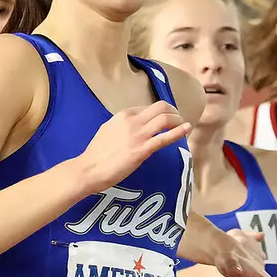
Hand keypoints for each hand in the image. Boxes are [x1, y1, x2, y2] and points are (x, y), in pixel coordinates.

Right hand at [75, 102, 191, 191]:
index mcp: (122, 116)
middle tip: (178, 118)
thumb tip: (130, 129)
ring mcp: (138, 135)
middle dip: (173, 110)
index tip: (165, 117)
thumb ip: (121, 127)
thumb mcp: (107, 131)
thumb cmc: (96, 154)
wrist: (89, 169)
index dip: (160, 111)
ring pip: (165, 119)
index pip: (147, 107)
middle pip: (160, 108)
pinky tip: (187, 129)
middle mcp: (132, 121)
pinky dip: (179, 131)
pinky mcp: (143, 150)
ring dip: (177, 120)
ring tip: (183, 125)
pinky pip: (165, 138)